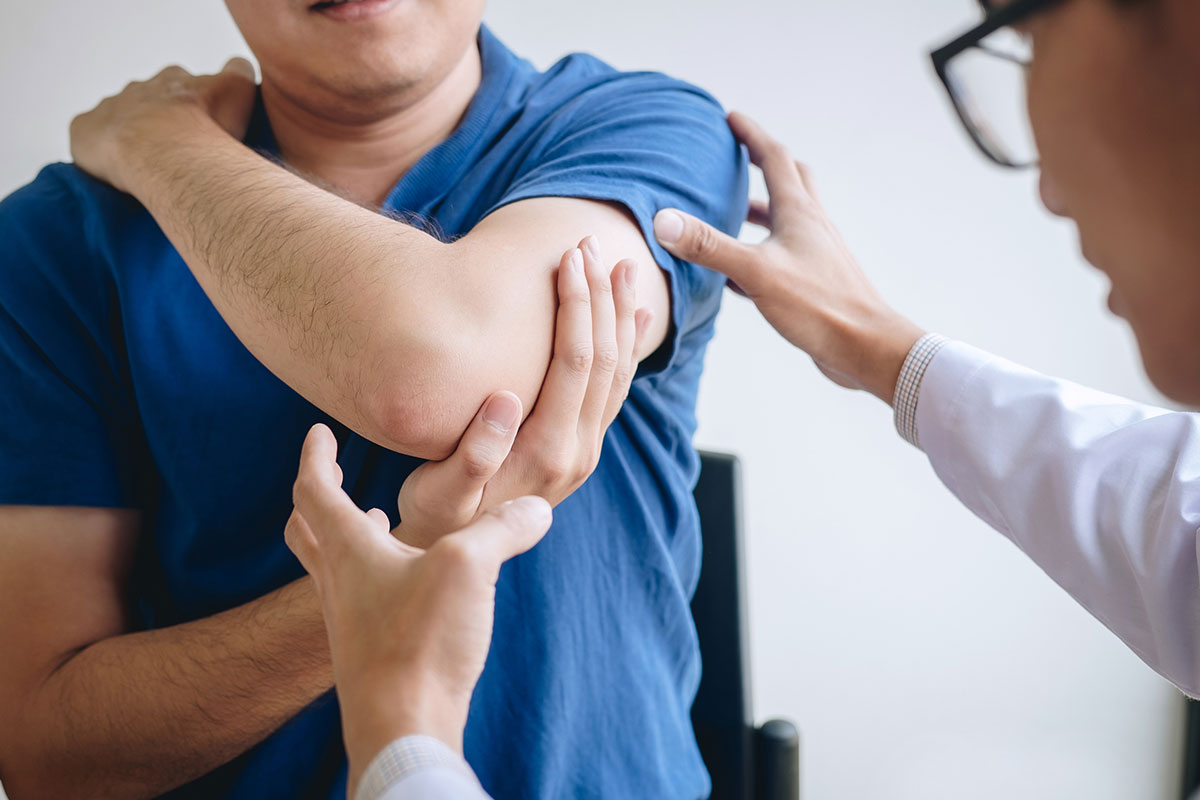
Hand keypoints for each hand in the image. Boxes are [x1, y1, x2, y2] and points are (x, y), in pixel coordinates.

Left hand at [69, 58, 256, 194]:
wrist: (169, 153)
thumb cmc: (206, 127)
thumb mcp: (238, 89)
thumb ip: (238, 71)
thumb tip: (236, 67)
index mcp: (174, 81)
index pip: (185, 88)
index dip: (193, 109)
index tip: (202, 130)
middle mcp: (139, 88)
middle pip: (149, 104)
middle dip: (161, 124)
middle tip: (178, 154)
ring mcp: (109, 108)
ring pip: (119, 121)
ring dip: (132, 139)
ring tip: (149, 168)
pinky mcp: (85, 130)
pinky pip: (88, 139)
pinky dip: (100, 153)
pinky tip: (116, 172)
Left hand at [284, 424, 552, 793]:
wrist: (403, 729)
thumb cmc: (420, 643)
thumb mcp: (470, 566)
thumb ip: (504, 527)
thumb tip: (536, 507)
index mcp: (349, 548)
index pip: (314, 489)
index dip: (315, 456)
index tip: (320, 433)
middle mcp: (339, 582)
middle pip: (307, 530)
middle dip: (317, 497)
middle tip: (332, 478)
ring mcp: (351, 621)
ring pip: (332, 566)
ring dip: (347, 536)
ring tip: (379, 521)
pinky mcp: (371, 651)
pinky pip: (361, 599)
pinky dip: (377, 574)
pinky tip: (414, 584)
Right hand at [395, 236, 651, 547]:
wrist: (458, 557)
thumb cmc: (437, 518)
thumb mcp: (439, 495)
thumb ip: (472, 455)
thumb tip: (504, 399)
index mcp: (548, 451)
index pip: (575, 363)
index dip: (575, 305)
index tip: (568, 258)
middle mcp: (577, 451)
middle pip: (605, 359)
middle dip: (600, 296)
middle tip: (591, 243)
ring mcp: (585, 452)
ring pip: (618, 372)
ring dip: (620, 315)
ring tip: (623, 266)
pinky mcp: (581, 450)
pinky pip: (614, 391)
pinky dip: (626, 348)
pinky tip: (631, 318)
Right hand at [653, 112, 925, 402]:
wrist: (865, 347)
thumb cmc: (819, 306)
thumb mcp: (755, 272)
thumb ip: (709, 246)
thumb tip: (663, 220)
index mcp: (799, 213)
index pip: (774, 158)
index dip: (751, 135)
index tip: (730, 119)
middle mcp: (811, 226)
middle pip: (791, 180)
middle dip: (765, 163)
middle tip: (741, 155)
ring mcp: (815, 254)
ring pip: (788, 219)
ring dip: (762, 209)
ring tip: (734, 211)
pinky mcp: (814, 282)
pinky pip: (783, 255)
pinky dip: (761, 251)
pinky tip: (739, 273)